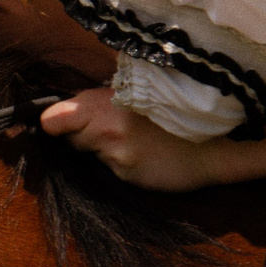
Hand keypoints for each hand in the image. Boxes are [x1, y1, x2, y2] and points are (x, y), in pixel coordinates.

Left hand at [38, 88, 223, 191]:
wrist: (212, 139)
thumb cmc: (172, 109)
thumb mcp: (136, 92)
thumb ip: (100, 102)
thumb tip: (59, 113)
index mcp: (105, 102)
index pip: (57, 119)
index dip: (53, 122)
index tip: (54, 124)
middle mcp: (106, 129)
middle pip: (72, 138)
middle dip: (83, 134)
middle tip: (113, 127)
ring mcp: (117, 155)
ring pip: (90, 154)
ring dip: (102, 149)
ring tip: (134, 139)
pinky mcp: (127, 174)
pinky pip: (110, 169)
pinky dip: (119, 163)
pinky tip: (143, 154)